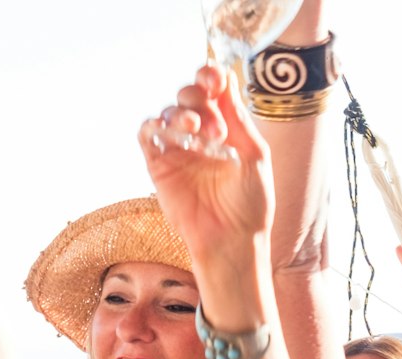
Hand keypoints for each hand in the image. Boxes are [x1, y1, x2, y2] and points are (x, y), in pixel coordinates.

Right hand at [138, 64, 273, 275]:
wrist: (230, 239)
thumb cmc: (250, 203)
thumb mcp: (254, 154)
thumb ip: (238, 118)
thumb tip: (225, 81)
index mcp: (227, 127)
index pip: (214, 88)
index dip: (210, 76)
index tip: (214, 80)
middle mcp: (201, 134)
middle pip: (189, 95)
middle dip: (199, 100)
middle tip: (215, 127)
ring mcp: (179, 149)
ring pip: (168, 111)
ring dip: (180, 114)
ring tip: (196, 131)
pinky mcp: (159, 165)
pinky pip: (147, 134)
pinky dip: (154, 126)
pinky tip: (170, 133)